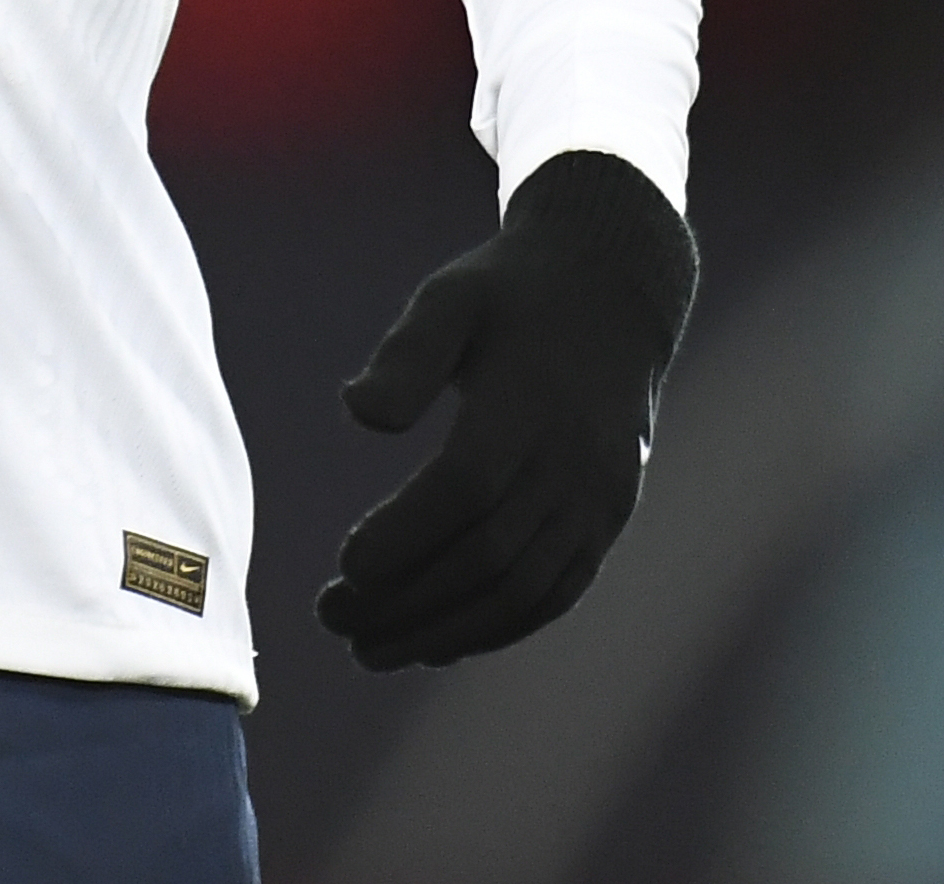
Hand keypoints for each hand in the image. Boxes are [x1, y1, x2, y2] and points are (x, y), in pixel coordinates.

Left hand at [314, 148, 695, 670]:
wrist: (612, 293)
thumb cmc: (509, 294)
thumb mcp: (451, 297)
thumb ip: (406, 353)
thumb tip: (358, 412)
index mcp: (530, 405)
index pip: (466, 489)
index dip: (405, 536)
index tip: (343, 567)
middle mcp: (573, 464)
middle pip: (489, 555)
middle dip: (406, 600)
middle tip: (330, 618)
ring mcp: (598, 500)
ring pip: (523, 590)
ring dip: (444, 631)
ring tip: (367, 650)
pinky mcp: (607, 519)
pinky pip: (556, 592)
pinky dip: (497, 627)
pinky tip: (436, 646)